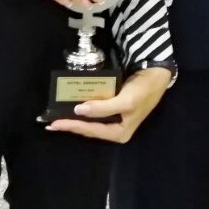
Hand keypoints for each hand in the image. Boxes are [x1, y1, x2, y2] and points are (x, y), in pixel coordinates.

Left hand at [46, 67, 172, 142]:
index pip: (91, 131)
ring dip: (75, 118)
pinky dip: (83, 109)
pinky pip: (94, 112)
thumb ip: (103, 108)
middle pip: (89, 129)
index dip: (73, 126)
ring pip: (90, 121)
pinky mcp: (113, 108)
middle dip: (71, 125)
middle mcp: (115, 129)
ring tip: (57, 116)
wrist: (156, 75)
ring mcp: (114, 119)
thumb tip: (79, 110)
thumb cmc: (142, 91)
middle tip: (51, 123)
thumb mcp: (125, 101)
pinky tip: (72, 106)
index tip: (55, 123)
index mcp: (120, 133)